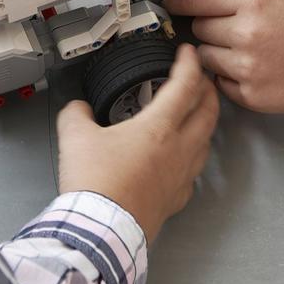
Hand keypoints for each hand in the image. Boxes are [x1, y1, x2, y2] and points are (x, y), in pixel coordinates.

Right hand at [56, 44, 219, 243]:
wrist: (101, 230)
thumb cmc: (95, 183)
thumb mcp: (74, 137)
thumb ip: (77, 114)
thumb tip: (78, 109)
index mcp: (159, 127)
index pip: (185, 85)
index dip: (190, 64)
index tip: (189, 54)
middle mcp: (178, 149)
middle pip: (208, 112)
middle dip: (208, 91)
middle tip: (201, 80)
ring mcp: (181, 176)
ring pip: (206, 142)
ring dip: (205, 123)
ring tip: (197, 116)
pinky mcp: (176, 200)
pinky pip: (193, 172)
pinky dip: (193, 157)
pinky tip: (182, 160)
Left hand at [164, 0, 283, 116]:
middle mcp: (246, 32)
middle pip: (197, 27)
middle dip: (207, 25)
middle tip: (232, 25)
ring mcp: (247, 68)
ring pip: (203, 56)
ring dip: (216, 50)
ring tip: (249, 47)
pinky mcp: (252, 96)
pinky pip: (220, 82)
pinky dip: (230, 75)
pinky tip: (258, 67)